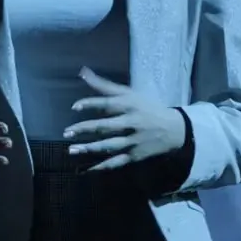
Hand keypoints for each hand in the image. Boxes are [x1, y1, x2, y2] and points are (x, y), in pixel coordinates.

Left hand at [64, 67, 186, 171]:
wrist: (174, 129)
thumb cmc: (147, 108)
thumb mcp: (130, 94)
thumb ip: (104, 85)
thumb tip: (82, 71)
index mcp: (129, 105)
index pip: (108, 104)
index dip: (91, 104)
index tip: (75, 107)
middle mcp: (131, 123)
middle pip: (106, 127)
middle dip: (85, 129)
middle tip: (66, 132)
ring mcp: (133, 141)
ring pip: (109, 146)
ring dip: (90, 148)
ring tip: (71, 150)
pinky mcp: (135, 155)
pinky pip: (117, 162)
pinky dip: (103, 166)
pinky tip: (88, 169)